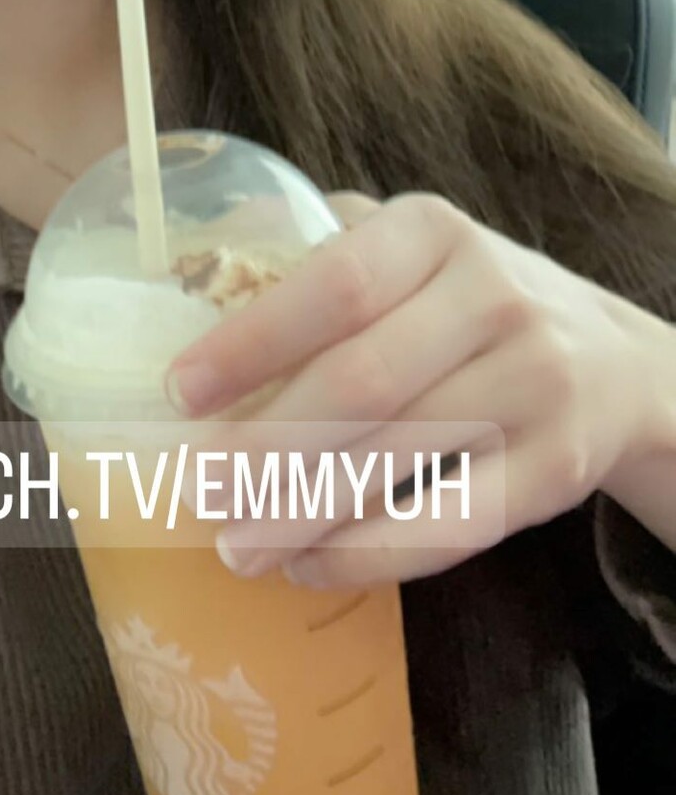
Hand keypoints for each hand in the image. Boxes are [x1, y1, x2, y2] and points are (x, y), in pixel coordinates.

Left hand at [165, 191, 658, 587]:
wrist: (615, 362)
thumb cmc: (464, 303)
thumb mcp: (409, 251)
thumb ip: (318, 250)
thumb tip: (184, 277)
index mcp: (432, 230)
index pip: (337, 282)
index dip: (254, 340)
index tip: (179, 391)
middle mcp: (492, 293)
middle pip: (363, 381)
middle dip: (267, 446)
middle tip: (197, 492)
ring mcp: (533, 380)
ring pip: (401, 459)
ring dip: (303, 513)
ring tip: (235, 546)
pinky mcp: (557, 466)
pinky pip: (452, 522)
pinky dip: (370, 554)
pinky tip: (308, 564)